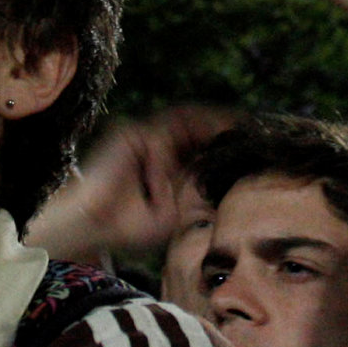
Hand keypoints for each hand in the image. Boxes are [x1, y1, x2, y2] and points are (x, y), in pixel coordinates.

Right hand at [30, 104, 238, 258]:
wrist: (92, 226)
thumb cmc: (130, 227)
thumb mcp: (175, 212)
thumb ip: (196, 195)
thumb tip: (233, 183)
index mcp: (164, 163)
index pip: (199, 143)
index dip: (224, 139)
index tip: (255, 143)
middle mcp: (154, 145)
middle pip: (195, 125)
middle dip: (223, 124)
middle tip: (255, 127)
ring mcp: (141, 137)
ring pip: (184, 119)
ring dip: (212, 121)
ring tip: (239, 126)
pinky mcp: (130, 134)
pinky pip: (165, 128)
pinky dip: (189, 130)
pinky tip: (215, 132)